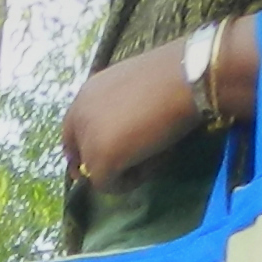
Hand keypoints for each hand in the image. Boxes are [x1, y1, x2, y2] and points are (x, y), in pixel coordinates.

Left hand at [63, 21, 245, 185]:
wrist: (188, 77)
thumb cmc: (174, 76)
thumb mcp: (136, 88)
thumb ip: (120, 108)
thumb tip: (124, 132)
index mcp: (87, 92)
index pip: (73, 130)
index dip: (87, 148)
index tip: (105, 159)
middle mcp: (79, 114)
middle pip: (79, 154)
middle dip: (100, 164)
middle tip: (126, 169)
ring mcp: (87, 138)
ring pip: (97, 172)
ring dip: (122, 169)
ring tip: (153, 155)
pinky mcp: (99, 160)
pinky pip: (109, 185)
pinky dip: (130, 181)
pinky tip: (153, 162)